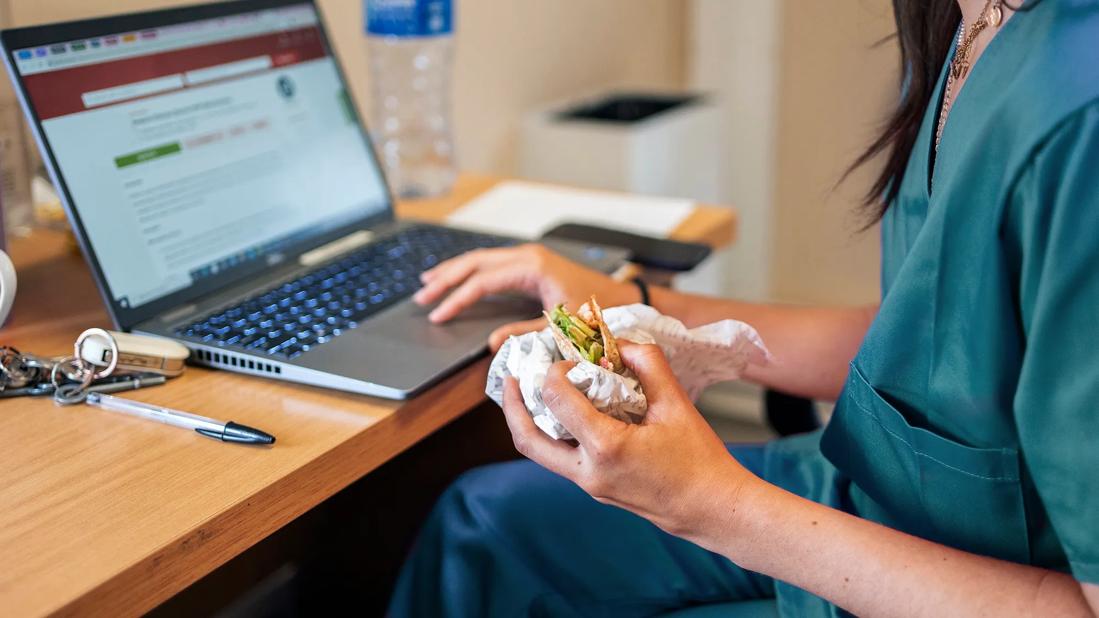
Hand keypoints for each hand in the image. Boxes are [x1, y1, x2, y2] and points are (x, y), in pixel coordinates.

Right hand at [413, 244, 638, 349]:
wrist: (623, 298)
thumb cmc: (597, 312)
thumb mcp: (559, 328)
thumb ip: (523, 333)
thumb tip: (492, 343)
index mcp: (531, 267)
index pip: (482, 281)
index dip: (456, 299)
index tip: (437, 315)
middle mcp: (527, 256)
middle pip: (475, 262)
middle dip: (446, 279)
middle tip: (421, 296)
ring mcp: (529, 257)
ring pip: (481, 259)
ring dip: (454, 271)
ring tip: (429, 282)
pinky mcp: (532, 263)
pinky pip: (493, 264)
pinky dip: (471, 271)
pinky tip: (458, 278)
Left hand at [500, 341, 758, 537]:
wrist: (712, 509)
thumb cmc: (699, 459)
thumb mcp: (676, 403)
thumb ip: (647, 364)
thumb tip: (619, 341)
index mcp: (606, 447)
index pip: (557, 399)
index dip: (555, 372)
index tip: (569, 359)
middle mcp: (588, 471)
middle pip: (527, 439)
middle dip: (512, 405)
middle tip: (511, 376)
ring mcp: (588, 485)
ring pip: (540, 452)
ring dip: (528, 421)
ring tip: (528, 392)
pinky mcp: (595, 489)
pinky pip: (560, 459)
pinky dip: (553, 433)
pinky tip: (564, 412)